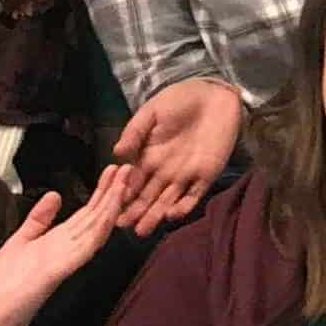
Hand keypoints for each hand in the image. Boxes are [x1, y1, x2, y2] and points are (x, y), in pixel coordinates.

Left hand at [0, 164, 134, 325]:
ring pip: (96, 227)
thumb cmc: (6, 282)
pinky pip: (85, 247)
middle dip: (112, 192)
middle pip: (96, 215)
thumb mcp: (21, 239)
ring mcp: (68, 257)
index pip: (86, 212)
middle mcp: (69, 247)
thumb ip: (39, 219)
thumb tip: (55, 195)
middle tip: (127, 168)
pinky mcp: (62, 268)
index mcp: (59, 240)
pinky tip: (108, 213)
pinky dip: (98, 229)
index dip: (101, 191)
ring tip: (123, 181)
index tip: (112, 171)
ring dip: (111, 204)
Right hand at [110, 79, 244, 236]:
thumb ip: (135, 132)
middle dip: (135, 211)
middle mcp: (165, 170)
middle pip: (147, 196)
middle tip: (121, 226)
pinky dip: (183, 206)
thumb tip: (116, 153)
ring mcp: (186, 175)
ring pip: (167, 200)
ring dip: (154, 215)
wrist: (214, 95)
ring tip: (141, 230)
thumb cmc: (180, 99)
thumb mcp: (152, 111)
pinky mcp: (206, 175)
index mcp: (149, 155)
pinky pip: (194, 195)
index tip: (110, 208)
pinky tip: (171, 215)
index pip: (133, 180)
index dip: (123, 194)